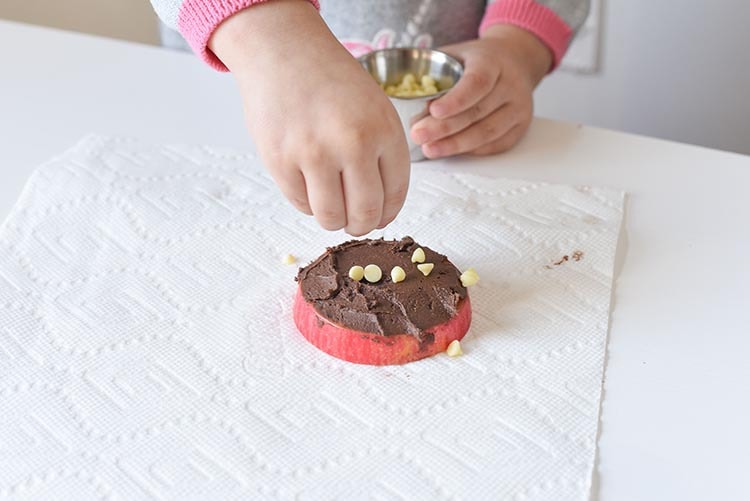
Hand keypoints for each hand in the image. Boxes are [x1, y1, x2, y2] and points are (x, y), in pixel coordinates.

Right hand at [210, 0, 409, 235]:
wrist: (283, 50)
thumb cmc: (331, 80)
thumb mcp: (375, 108)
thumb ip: (383, 153)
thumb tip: (381, 207)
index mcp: (383, 130)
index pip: (394, 194)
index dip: (388, 214)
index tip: (380, 218)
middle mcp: (352, 144)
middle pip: (364, 213)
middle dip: (362, 226)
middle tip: (355, 223)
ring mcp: (313, 154)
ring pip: (331, 217)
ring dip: (334, 220)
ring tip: (332, 208)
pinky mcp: (280, 161)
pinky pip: (300, 204)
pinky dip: (307, 202)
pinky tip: (309, 184)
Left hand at [410, 25, 551, 157]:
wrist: (515, 61)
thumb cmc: (478, 60)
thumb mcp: (455, 53)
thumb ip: (432, 70)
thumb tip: (397, 93)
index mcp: (492, 62)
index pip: (477, 83)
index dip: (456, 100)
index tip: (433, 111)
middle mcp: (510, 85)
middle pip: (477, 112)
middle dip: (445, 128)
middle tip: (419, 135)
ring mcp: (518, 108)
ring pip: (486, 133)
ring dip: (455, 144)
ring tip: (430, 149)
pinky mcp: (519, 127)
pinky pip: (495, 145)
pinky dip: (471, 150)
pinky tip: (451, 151)